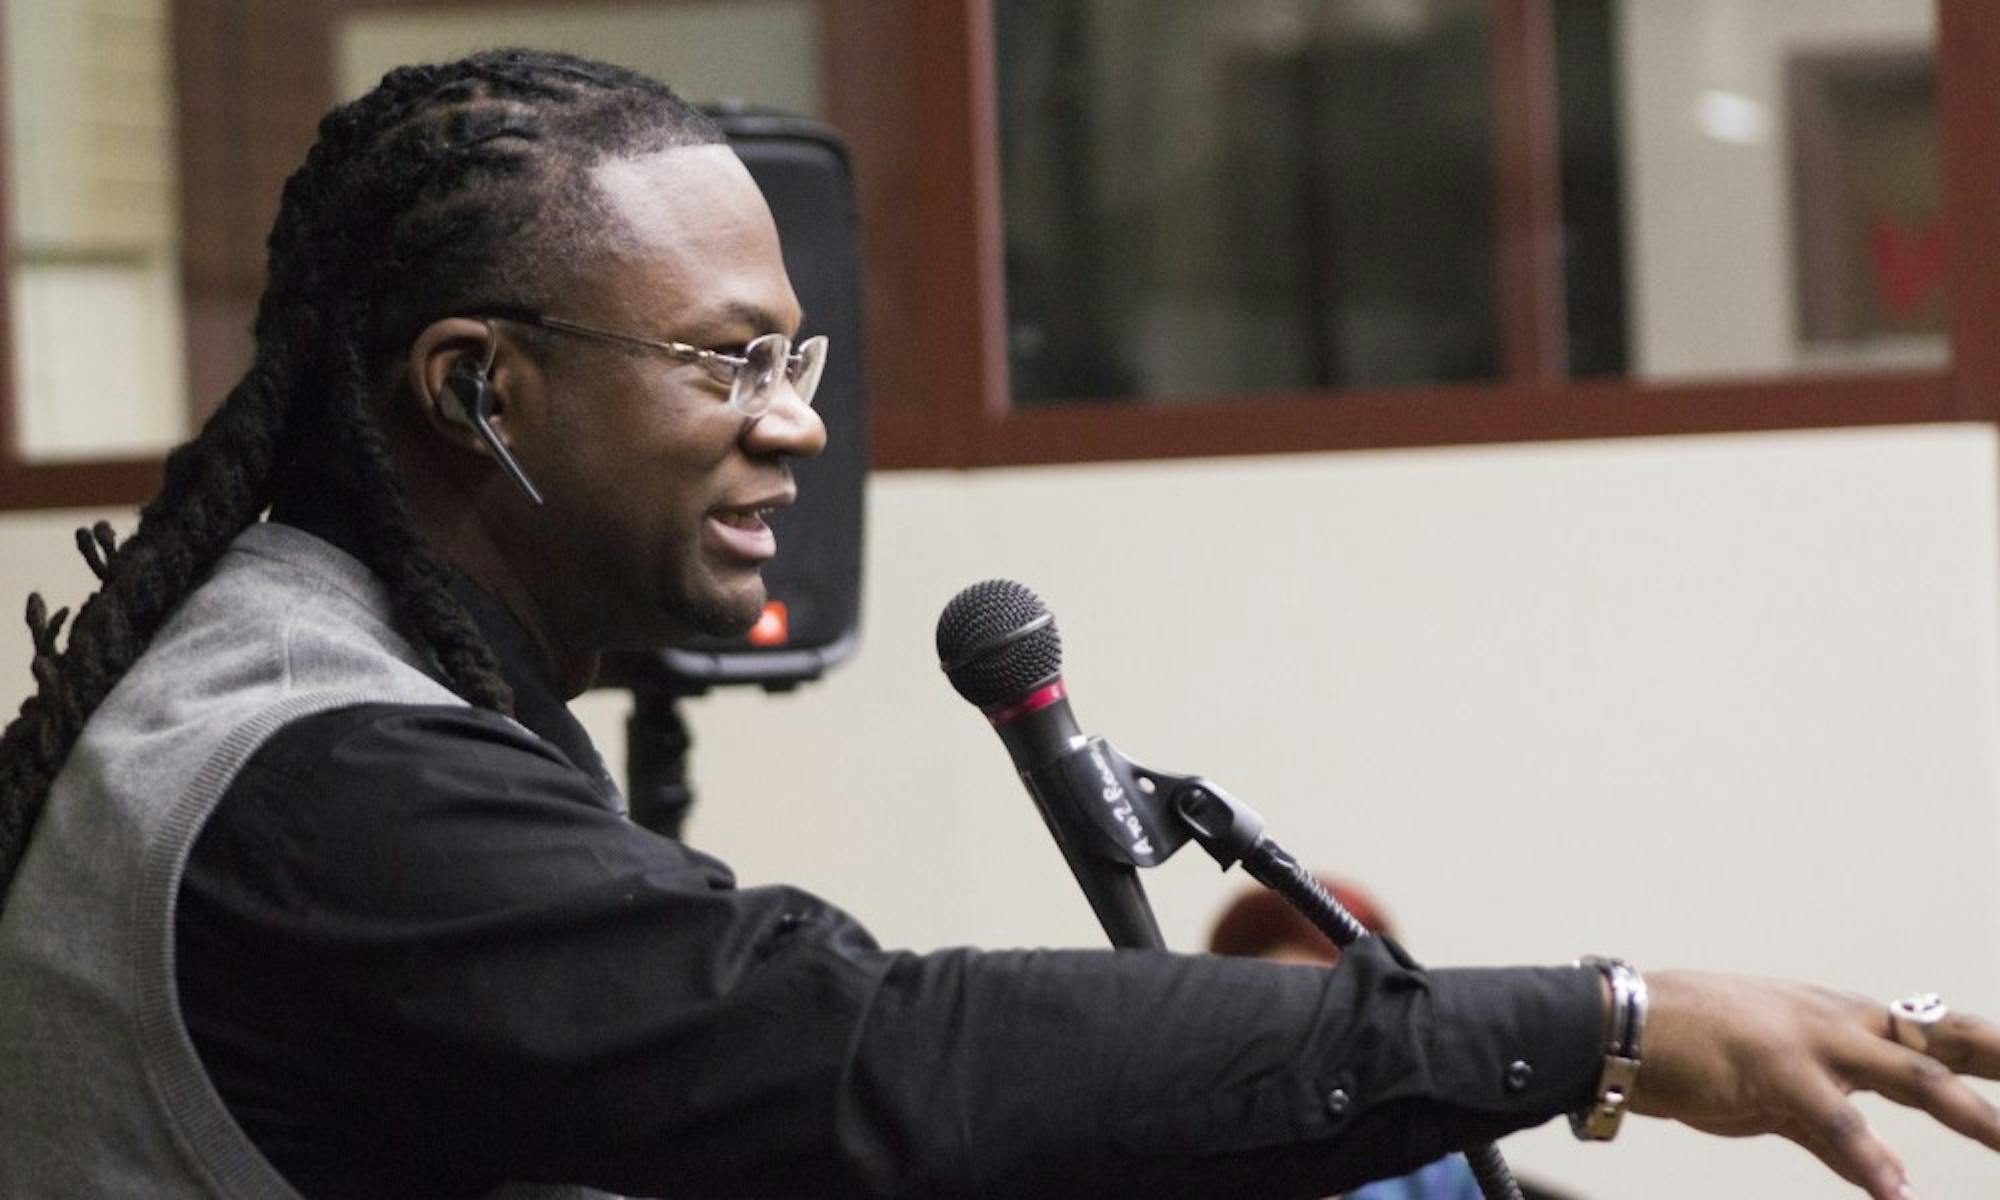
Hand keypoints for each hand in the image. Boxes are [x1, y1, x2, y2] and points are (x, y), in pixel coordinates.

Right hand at [1631, 971, 1999, 1198]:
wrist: (1620, 1026)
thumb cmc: (1691, 1050)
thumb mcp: (1773, 1094)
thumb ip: (1832, 1135)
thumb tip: (1885, 1178)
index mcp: (1836, 1020)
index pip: (1931, 1034)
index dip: (1986, 1050)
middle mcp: (1835, 1021)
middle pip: (1941, 1039)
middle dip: (1998, 1057)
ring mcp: (1808, 1040)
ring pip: (1909, 1074)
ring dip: (1965, 1111)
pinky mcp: (1773, 1069)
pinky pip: (1833, 1119)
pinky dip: (1869, 1159)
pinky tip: (1897, 1193)